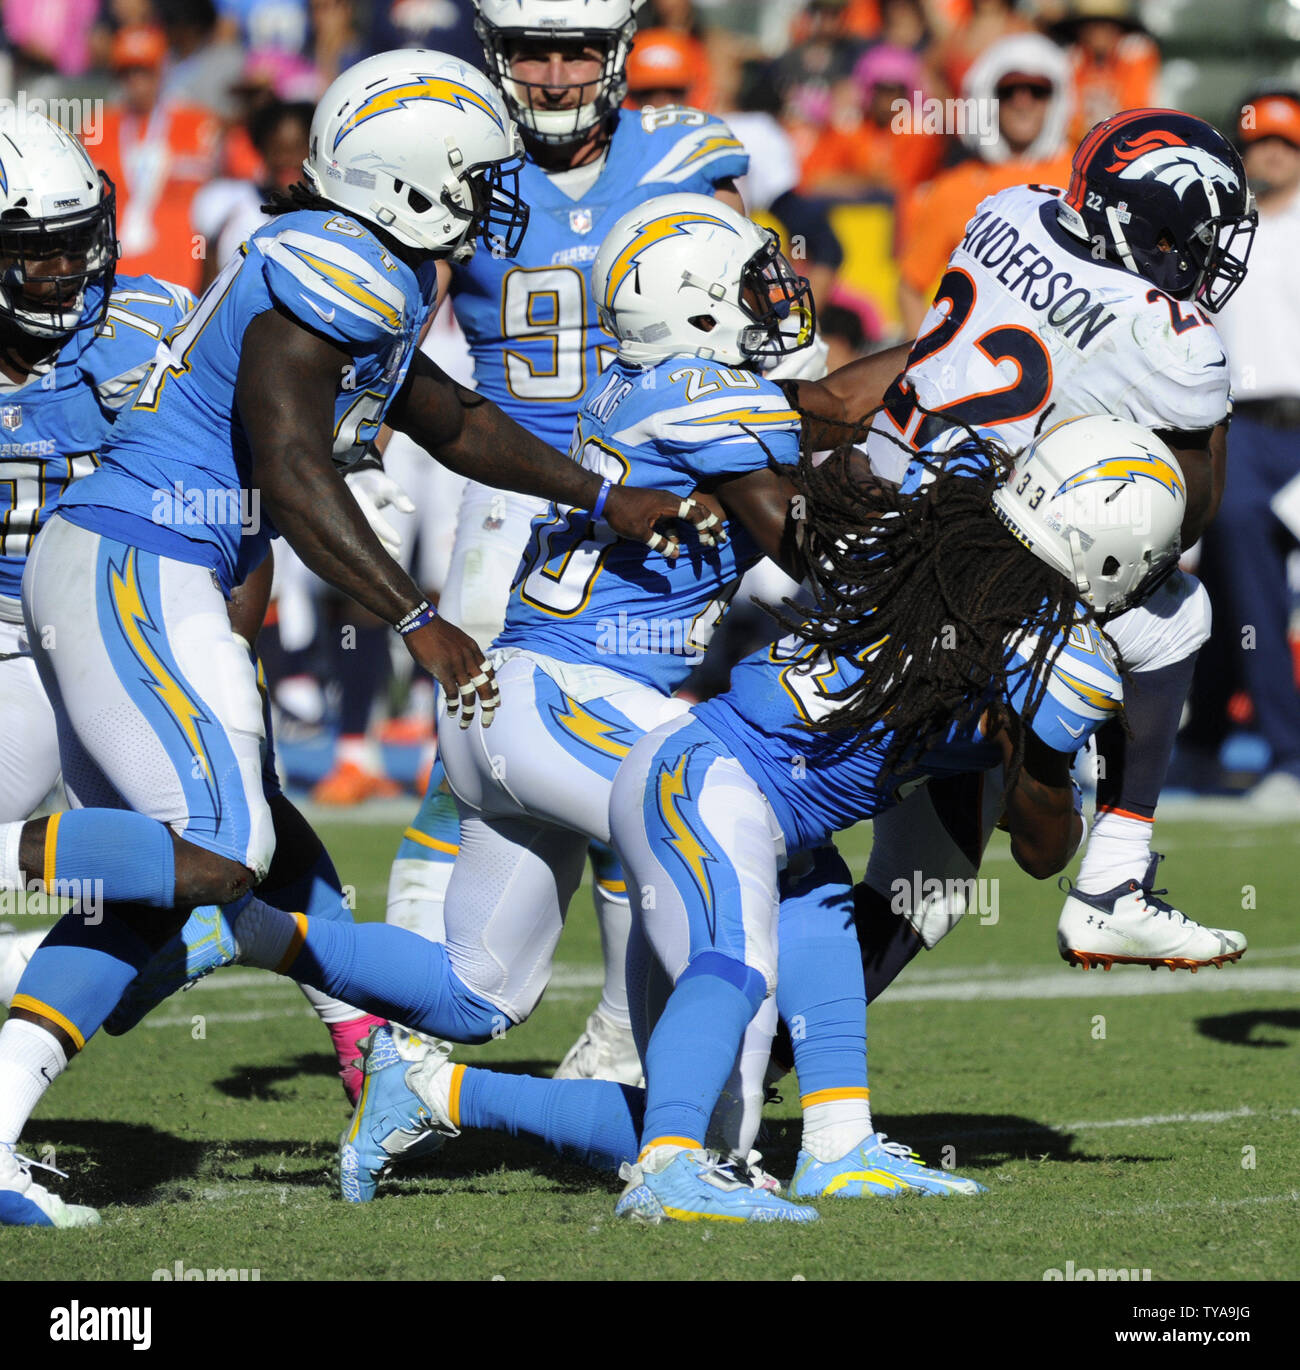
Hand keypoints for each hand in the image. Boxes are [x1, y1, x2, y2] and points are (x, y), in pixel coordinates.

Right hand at [345, 467, 415, 557]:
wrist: (353, 485)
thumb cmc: (374, 485)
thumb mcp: (387, 485)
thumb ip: (399, 496)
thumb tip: (411, 510)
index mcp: (356, 494)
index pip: (372, 518)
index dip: (385, 531)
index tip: (400, 542)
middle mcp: (345, 508)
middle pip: (364, 533)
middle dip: (381, 546)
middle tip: (398, 555)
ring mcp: (343, 519)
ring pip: (360, 540)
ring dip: (377, 550)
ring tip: (397, 556)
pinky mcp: (344, 528)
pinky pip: (357, 541)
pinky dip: (371, 549)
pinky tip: (387, 557)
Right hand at [402, 617, 499, 728]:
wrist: (420, 621)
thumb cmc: (436, 631)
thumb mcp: (457, 639)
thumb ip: (464, 654)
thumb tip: (465, 670)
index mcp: (474, 650)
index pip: (490, 673)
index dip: (495, 690)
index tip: (497, 703)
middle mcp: (469, 659)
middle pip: (485, 687)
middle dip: (489, 706)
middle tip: (488, 721)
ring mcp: (457, 665)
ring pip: (468, 694)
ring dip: (468, 712)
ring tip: (465, 724)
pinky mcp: (442, 670)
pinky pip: (452, 692)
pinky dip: (453, 705)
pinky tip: (451, 713)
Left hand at [603, 485, 726, 557]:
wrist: (606, 498)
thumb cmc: (623, 514)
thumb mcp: (641, 533)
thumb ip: (659, 544)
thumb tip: (675, 554)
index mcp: (670, 504)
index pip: (695, 514)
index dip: (706, 528)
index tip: (710, 542)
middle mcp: (670, 500)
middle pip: (697, 511)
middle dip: (710, 525)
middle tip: (722, 537)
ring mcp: (663, 503)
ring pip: (686, 514)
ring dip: (696, 528)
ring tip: (705, 541)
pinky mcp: (656, 507)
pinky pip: (673, 518)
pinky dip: (678, 530)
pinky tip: (676, 544)